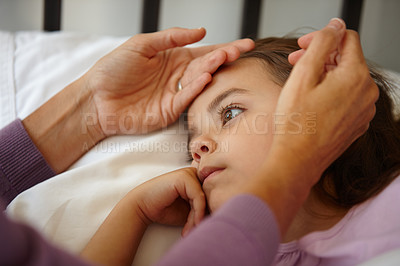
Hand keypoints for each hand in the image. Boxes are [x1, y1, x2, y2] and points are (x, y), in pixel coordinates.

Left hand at [82, 27, 253, 136]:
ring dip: (212, 69)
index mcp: (172, 59)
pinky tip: (204, 76)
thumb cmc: (112, 70)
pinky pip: (186, 99)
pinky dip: (196, 88)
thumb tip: (200, 31)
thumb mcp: (140, 44)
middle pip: (206, 66)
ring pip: (199, 81)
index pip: (203, 52)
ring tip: (224, 57)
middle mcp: (176, 77)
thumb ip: (170, 37)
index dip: (224, 48)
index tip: (243, 44)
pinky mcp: (169, 112)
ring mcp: (174, 95)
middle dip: (224, 57)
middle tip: (239, 50)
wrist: (95, 99)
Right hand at [131, 167, 205, 235]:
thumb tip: (221, 215)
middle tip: (194, 231)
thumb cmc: (164, 209)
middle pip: (209, 197)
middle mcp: (195, 174)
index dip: (208, 214)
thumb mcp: (189, 211)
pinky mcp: (185, 177)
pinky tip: (192, 224)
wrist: (143, 207)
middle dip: (203, 217)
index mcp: (197, 179)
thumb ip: (202, 210)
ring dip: (198, 218)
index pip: (211, 196)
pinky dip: (197, 213)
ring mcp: (190, 173)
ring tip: (189, 230)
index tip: (201, 229)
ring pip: (205, 199)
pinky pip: (199, 198)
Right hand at [214, 19, 377, 235]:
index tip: (302, 47)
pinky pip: (347, 97)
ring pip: (346, 78)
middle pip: (346, 59)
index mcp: (356, 76)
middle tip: (295, 62)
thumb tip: (335, 26)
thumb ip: (322, 43)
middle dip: (321, 56)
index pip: (346, 38)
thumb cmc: (296, 123)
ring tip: (301, 83)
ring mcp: (364, 110)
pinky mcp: (357, 123)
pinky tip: (311, 101)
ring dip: (324, 74)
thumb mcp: (303, 74)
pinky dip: (330, 92)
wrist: (297, 160)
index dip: (322, 37)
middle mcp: (367, 92)